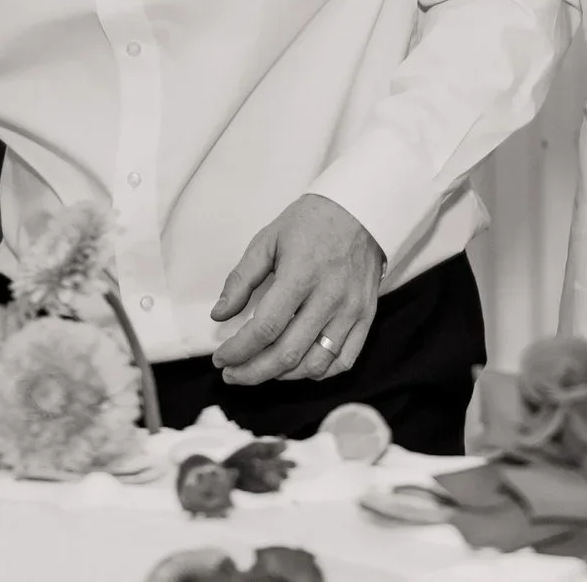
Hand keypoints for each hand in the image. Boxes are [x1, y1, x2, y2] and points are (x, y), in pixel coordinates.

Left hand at [209, 194, 384, 384]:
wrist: (362, 209)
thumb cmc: (312, 221)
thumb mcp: (268, 239)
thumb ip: (241, 279)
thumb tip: (220, 314)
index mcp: (300, 274)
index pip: (265, 328)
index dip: (238, 350)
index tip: (220, 358)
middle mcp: (329, 297)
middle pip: (287, 353)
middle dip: (252, 372)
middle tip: (232, 374)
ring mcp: (351, 310)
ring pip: (315, 364)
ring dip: (282, 376)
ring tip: (261, 369)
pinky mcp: (366, 316)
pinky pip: (343, 360)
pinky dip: (318, 372)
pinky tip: (297, 366)